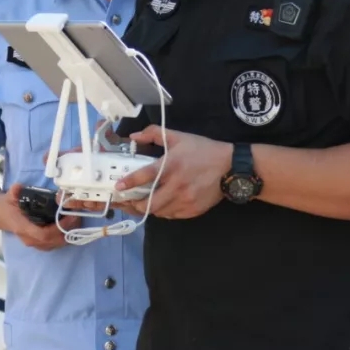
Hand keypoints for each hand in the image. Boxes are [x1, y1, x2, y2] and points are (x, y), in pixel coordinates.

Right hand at [4, 182, 79, 250]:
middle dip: (67, 232)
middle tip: (78, 217)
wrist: (1, 215)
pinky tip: (71, 227)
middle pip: (52, 242)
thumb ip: (14, 192)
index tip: (69, 217)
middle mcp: (29, 239)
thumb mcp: (9, 196)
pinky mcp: (38, 243)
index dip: (59, 229)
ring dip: (68, 235)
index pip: (43, 235)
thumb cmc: (7, 206)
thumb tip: (18, 187)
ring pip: (54, 245)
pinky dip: (64, 237)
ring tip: (77, 221)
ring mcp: (33, 243)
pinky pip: (53, 244)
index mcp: (23, 228)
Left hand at [115, 126, 232, 219]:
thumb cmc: (202, 150)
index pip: (145, 176)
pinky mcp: (192, 210)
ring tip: (140, 204)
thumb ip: (154, 133)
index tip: (118, 188)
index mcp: (171, 165)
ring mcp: (185, 200)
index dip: (129, 183)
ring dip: (148, 209)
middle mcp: (177, 185)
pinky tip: (160, 205)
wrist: (230, 167)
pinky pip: (171, 216)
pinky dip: (163, 212)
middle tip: (127, 202)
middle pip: (149, 203)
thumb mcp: (178, 137)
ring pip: (159, 212)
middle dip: (134, 205)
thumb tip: (134, 136)